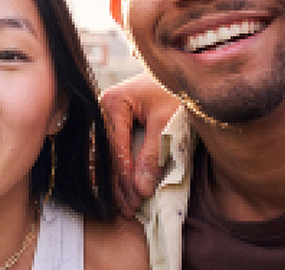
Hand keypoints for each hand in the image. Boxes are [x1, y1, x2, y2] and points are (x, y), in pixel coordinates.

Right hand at [98, 72, 177, 215]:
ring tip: (123, 205)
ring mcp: (104, 115)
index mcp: (111, 102)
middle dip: (118, 183)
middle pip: (107, 154)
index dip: (124, 175)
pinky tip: (118, 189)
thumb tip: (141, 189)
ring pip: (106, 155)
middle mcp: (101, 108)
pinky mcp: (113, 122)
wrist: (183, 75)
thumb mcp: (167, 124)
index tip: (134, 198)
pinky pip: (111, 150)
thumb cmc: (175, 93)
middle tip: (128, 208)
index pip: (116, 147)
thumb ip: (153, 155)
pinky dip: (117, 170)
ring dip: (115, 181)